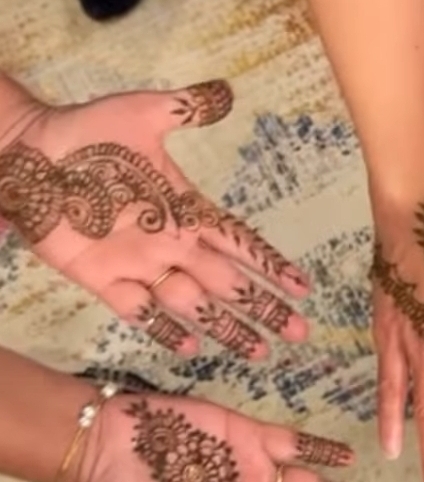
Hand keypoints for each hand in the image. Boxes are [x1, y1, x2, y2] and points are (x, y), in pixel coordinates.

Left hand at [0, 79, 308, 355]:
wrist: (27, 153)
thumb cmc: (84, 132)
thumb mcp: (139, 113)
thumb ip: (182, 108)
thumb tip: (225, 94)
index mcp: (186, 210)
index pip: (240, 243)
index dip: (271, 265)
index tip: (302, 287)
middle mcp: (173, 244)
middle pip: (230, 284)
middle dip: (266, 308)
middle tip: (300, 332)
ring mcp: (142, 266)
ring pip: (195, 305)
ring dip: (229, 329)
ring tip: (260, 352)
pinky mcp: (105, 280)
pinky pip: (142, 312)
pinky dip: (165, 330)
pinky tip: (191, 346)